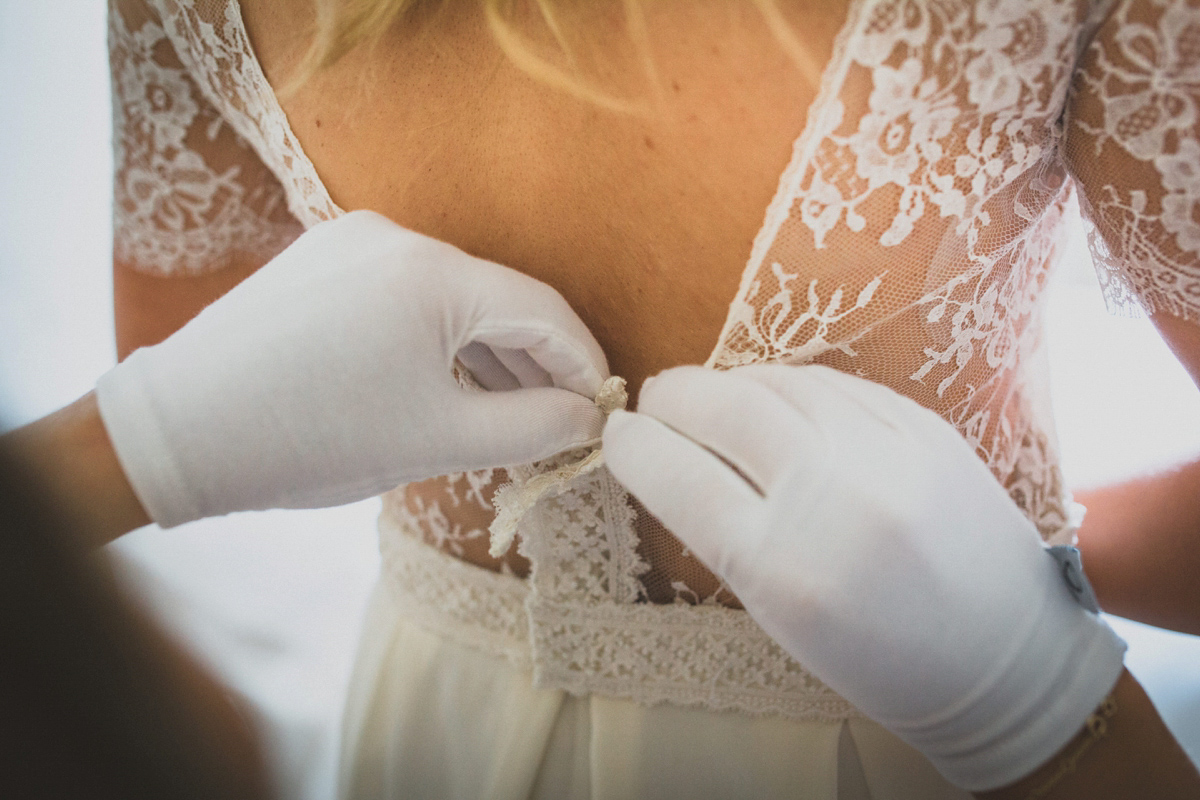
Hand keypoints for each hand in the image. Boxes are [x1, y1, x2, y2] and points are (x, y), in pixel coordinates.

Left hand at [97, 210, 607, 527]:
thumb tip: (590, 419)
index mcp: (432, 274)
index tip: (606, 410)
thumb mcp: (438, 441)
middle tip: (565, 419)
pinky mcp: (325, 257)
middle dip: (539, 361)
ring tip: (515, 410)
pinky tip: (454, 382)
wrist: (181, 430)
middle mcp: (398, 236)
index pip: (544, 311)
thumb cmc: (311, 439)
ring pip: (454, 296)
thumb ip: (533, 428)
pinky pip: (409, 292)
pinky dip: (442, 337)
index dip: (585, 363)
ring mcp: (355, 240)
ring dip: (491, 351)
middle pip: (500, 298)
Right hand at [602, 364, 1125, 791]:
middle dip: (673, 394)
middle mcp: (833, 497)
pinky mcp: (926, 426)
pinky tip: (777, 396)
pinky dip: (791, 384)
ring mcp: (887, 452)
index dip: (634, 447)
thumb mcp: (780, 612)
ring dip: (730, 383)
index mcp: (782, 568)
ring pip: (780, 382)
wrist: (1003, 656)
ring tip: (713, 397)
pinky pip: (836, 383)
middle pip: (725, 408)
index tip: (619, 436)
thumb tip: (673, 456)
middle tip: (657, 400)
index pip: (678, 476)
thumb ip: (726, 533)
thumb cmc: (876, 655)